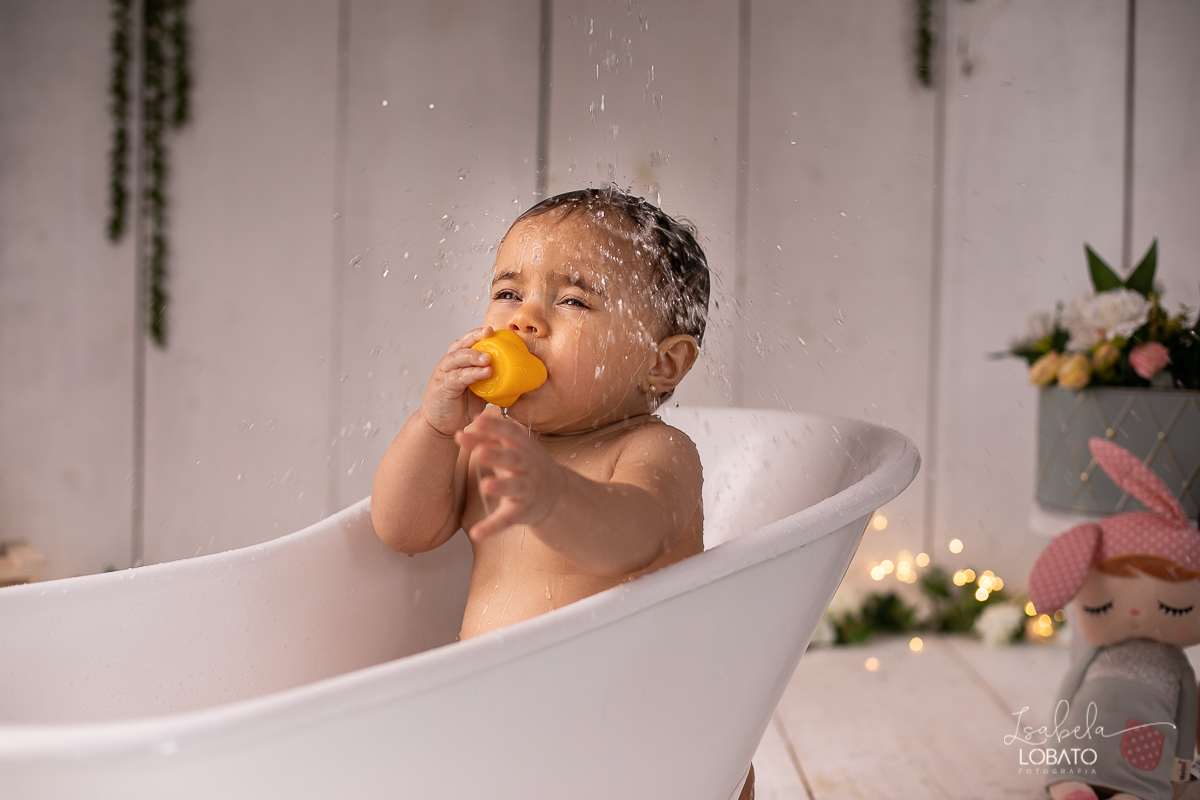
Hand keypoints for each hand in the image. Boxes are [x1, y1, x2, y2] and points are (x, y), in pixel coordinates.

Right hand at [419, 327, 493, 436]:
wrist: (441, 425)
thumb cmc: (460, 406)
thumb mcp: (479, 391)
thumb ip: (491, 381)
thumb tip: (516, 377)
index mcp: (458, 362)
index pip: (466, 342)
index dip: (477, 334)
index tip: (492, 330)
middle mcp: (449, 365)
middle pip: (460, 345)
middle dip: (474, 337)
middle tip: (489, 333)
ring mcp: (444, 375)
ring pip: (456, 358)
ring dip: (473, 356)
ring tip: (488, 358)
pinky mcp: (442, 388)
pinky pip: (457, 377)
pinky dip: (471, 374)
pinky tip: (484, 373)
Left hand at [455, 414, 564, 539]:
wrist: (555, 494)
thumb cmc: (525, 465)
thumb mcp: (512, 449)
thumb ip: (487, 439)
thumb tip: (463, 429)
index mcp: (524, 448)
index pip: (511, 433)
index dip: (496, 427)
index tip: (478, 420)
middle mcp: (528, 467)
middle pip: (513, 459)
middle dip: (498, 455)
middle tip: (480, 451)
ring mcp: (527, 489)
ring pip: (515, 487)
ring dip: (501, 486)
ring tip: (485, 486)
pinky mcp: (522, 511)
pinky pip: (506, 519)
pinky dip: (491, 527)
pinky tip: (476, 533)